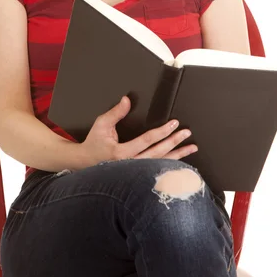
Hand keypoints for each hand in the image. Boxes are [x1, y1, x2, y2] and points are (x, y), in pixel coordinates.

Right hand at [81, 96, 197, 165]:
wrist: (85, 164)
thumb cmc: (94, 143)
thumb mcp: (101, 125)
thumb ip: (115, 113)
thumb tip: (127, 100)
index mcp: (121, 153)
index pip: (147, 141)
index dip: (162, 132)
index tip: (174, 124)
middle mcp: (130, 166)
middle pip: (158, 154)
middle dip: (174, 142)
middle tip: (187, 133)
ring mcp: (134, 174)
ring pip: (160, 165)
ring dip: (178, 156)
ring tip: (192, 148)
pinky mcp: (136, 177)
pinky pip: (157, 171)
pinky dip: (171, 167)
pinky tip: (182, 162)